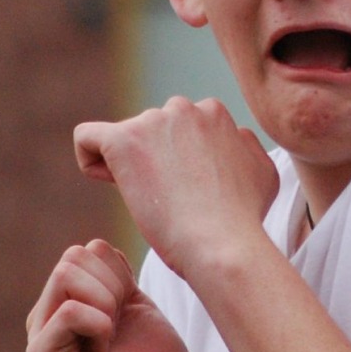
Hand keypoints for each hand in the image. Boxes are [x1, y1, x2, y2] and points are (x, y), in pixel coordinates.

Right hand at [25, 237, 193, 351]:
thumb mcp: (132, 300)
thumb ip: (107, 271)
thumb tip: (90, 245)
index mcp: (63, 300)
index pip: (86, 250)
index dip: (120, 274)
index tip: (128, 311)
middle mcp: (43, 316)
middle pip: (72, 258)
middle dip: (112, 286)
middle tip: (119, 326)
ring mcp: (38, 336)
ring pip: (67, 275)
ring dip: (106, 304)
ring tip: (110, 338)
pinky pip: (69, 310)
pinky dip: (100, 325)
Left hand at [73, 97, 279, 279]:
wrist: (223, 243)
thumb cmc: (243, 220)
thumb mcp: (263, 173)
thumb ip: (244, 147)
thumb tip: (236, 138)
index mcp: (213, 113)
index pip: (178, 129)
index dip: (177, 162)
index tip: (186, 190)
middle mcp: (183, 109)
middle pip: (149, 132)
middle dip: (153, 162)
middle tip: (168, 200)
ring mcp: (152, 122)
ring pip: (122, 139)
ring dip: (129, 168)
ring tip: (149, 203)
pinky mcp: (123, 141)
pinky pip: (87, 138)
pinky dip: (92, 162)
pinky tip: (113, 185)